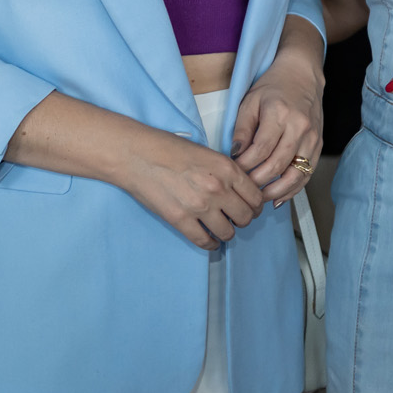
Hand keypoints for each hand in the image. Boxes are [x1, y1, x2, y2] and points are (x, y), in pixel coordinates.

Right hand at [117, 127, 262, 249]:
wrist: (136, 154)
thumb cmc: (167, 148)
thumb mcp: (206, 152)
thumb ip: (225, 171)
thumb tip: (238, 190)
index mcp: (226, 169)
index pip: (255, 197)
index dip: (255, 205)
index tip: (249, 208)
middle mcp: (218, 189)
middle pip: (246, 217)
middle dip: (242, 220)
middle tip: (234, 218)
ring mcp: (200, 207)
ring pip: (228, 233)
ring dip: (226, 232)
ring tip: (219, 227)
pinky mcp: (181, 220)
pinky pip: (205, 242)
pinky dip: (210, 244)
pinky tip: (209, 240)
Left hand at [231, 58, 324, 206]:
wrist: (303, 76)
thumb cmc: (273, 86)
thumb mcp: (249, 101)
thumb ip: (242, 129)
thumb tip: (234, 155)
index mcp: (279, 114)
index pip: (260, 149)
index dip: (245, 165)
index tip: (233, 172)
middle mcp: (299, 127)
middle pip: (278, 164)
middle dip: (258, 182)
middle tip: (243, 190)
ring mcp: (312, 138)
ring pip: (296, 174)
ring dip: (277, 191)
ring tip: (259, 200)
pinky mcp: (319, 146)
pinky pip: (307, 174)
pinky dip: (293, 189)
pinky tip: (279, 198)